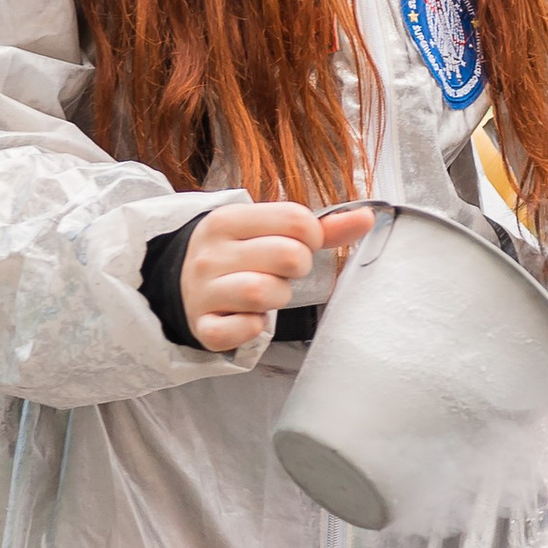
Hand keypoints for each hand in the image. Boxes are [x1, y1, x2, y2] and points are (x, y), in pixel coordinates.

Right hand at [178, 198, 371, 353]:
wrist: (179, 283)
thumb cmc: (236, 255)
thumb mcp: (266, 231)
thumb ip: (319, 227)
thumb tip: (367, 217)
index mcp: (228, 220)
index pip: (294, 219)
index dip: (311, 236)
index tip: (300, 244)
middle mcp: (212, 253)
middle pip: (287, 256)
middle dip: (298, 266)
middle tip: (285, 271)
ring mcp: (203, 291)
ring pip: (263, 292)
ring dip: (279, 297)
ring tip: (268, 292)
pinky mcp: (203, 326)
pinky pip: (242, 330)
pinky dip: (254, 328)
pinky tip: (251, 318)